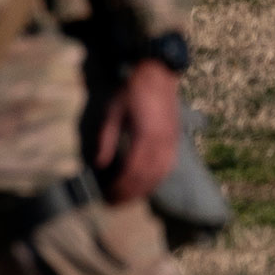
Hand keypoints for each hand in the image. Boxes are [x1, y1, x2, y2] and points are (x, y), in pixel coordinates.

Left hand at [92, 58, 182, 205]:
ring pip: (160, 175)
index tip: (106, 196)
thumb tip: (99, 166)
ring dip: (144, 189)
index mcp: (145, 136)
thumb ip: (106, 140)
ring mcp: (172, 140)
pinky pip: (168, 166)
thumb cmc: (131, 89)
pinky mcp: (176, 138)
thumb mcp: (112, 112)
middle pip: (147, 178)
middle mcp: (162, 142)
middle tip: (113, 203)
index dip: (120, 188)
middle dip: (129, 194)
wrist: (157, 71)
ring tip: (127, 197)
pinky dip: (156, 179)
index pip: (133, 172)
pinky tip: (146, 182)